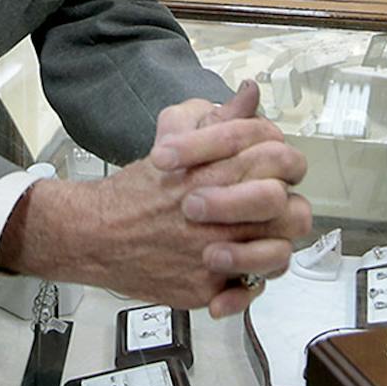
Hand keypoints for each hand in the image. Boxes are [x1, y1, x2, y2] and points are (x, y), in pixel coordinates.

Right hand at [152, 80, 311, 315]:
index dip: (285, 165)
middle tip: (270, 212)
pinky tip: (234, 274)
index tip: (274, 172)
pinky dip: (245, 286)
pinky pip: (248, 292)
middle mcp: (222, 216)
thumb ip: (221, 120)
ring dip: (272, 248)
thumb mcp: (174, 139)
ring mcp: (215, 255)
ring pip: (278, 255)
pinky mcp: (204, 288)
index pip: (282, 160)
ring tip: (254, 243)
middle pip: (291, 212)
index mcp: (217, 172)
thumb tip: (249, 93)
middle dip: (286, 209)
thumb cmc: (135, 190)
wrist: (95, 233)